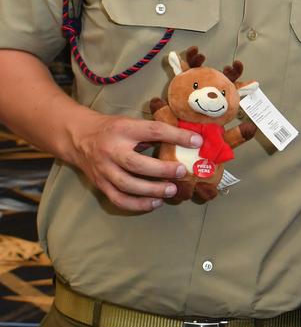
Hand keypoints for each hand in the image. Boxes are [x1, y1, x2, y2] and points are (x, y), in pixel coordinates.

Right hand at [70, 112, 202, 211]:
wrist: (78, 136)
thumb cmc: (112, 129)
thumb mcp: (130, 122)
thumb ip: (152, 132)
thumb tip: (186, 141)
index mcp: (123, 129)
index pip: (153, 131)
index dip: (176, 136)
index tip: (196, 142)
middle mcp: (111, 149)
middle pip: (136, 163)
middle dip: (162, 170)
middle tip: (181, 172)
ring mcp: (103, 169)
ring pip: (128, 184)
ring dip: (152, 190)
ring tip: (171, 191)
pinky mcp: (100, 184)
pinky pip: (119, 199)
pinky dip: (138, 204)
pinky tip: (155, 203)